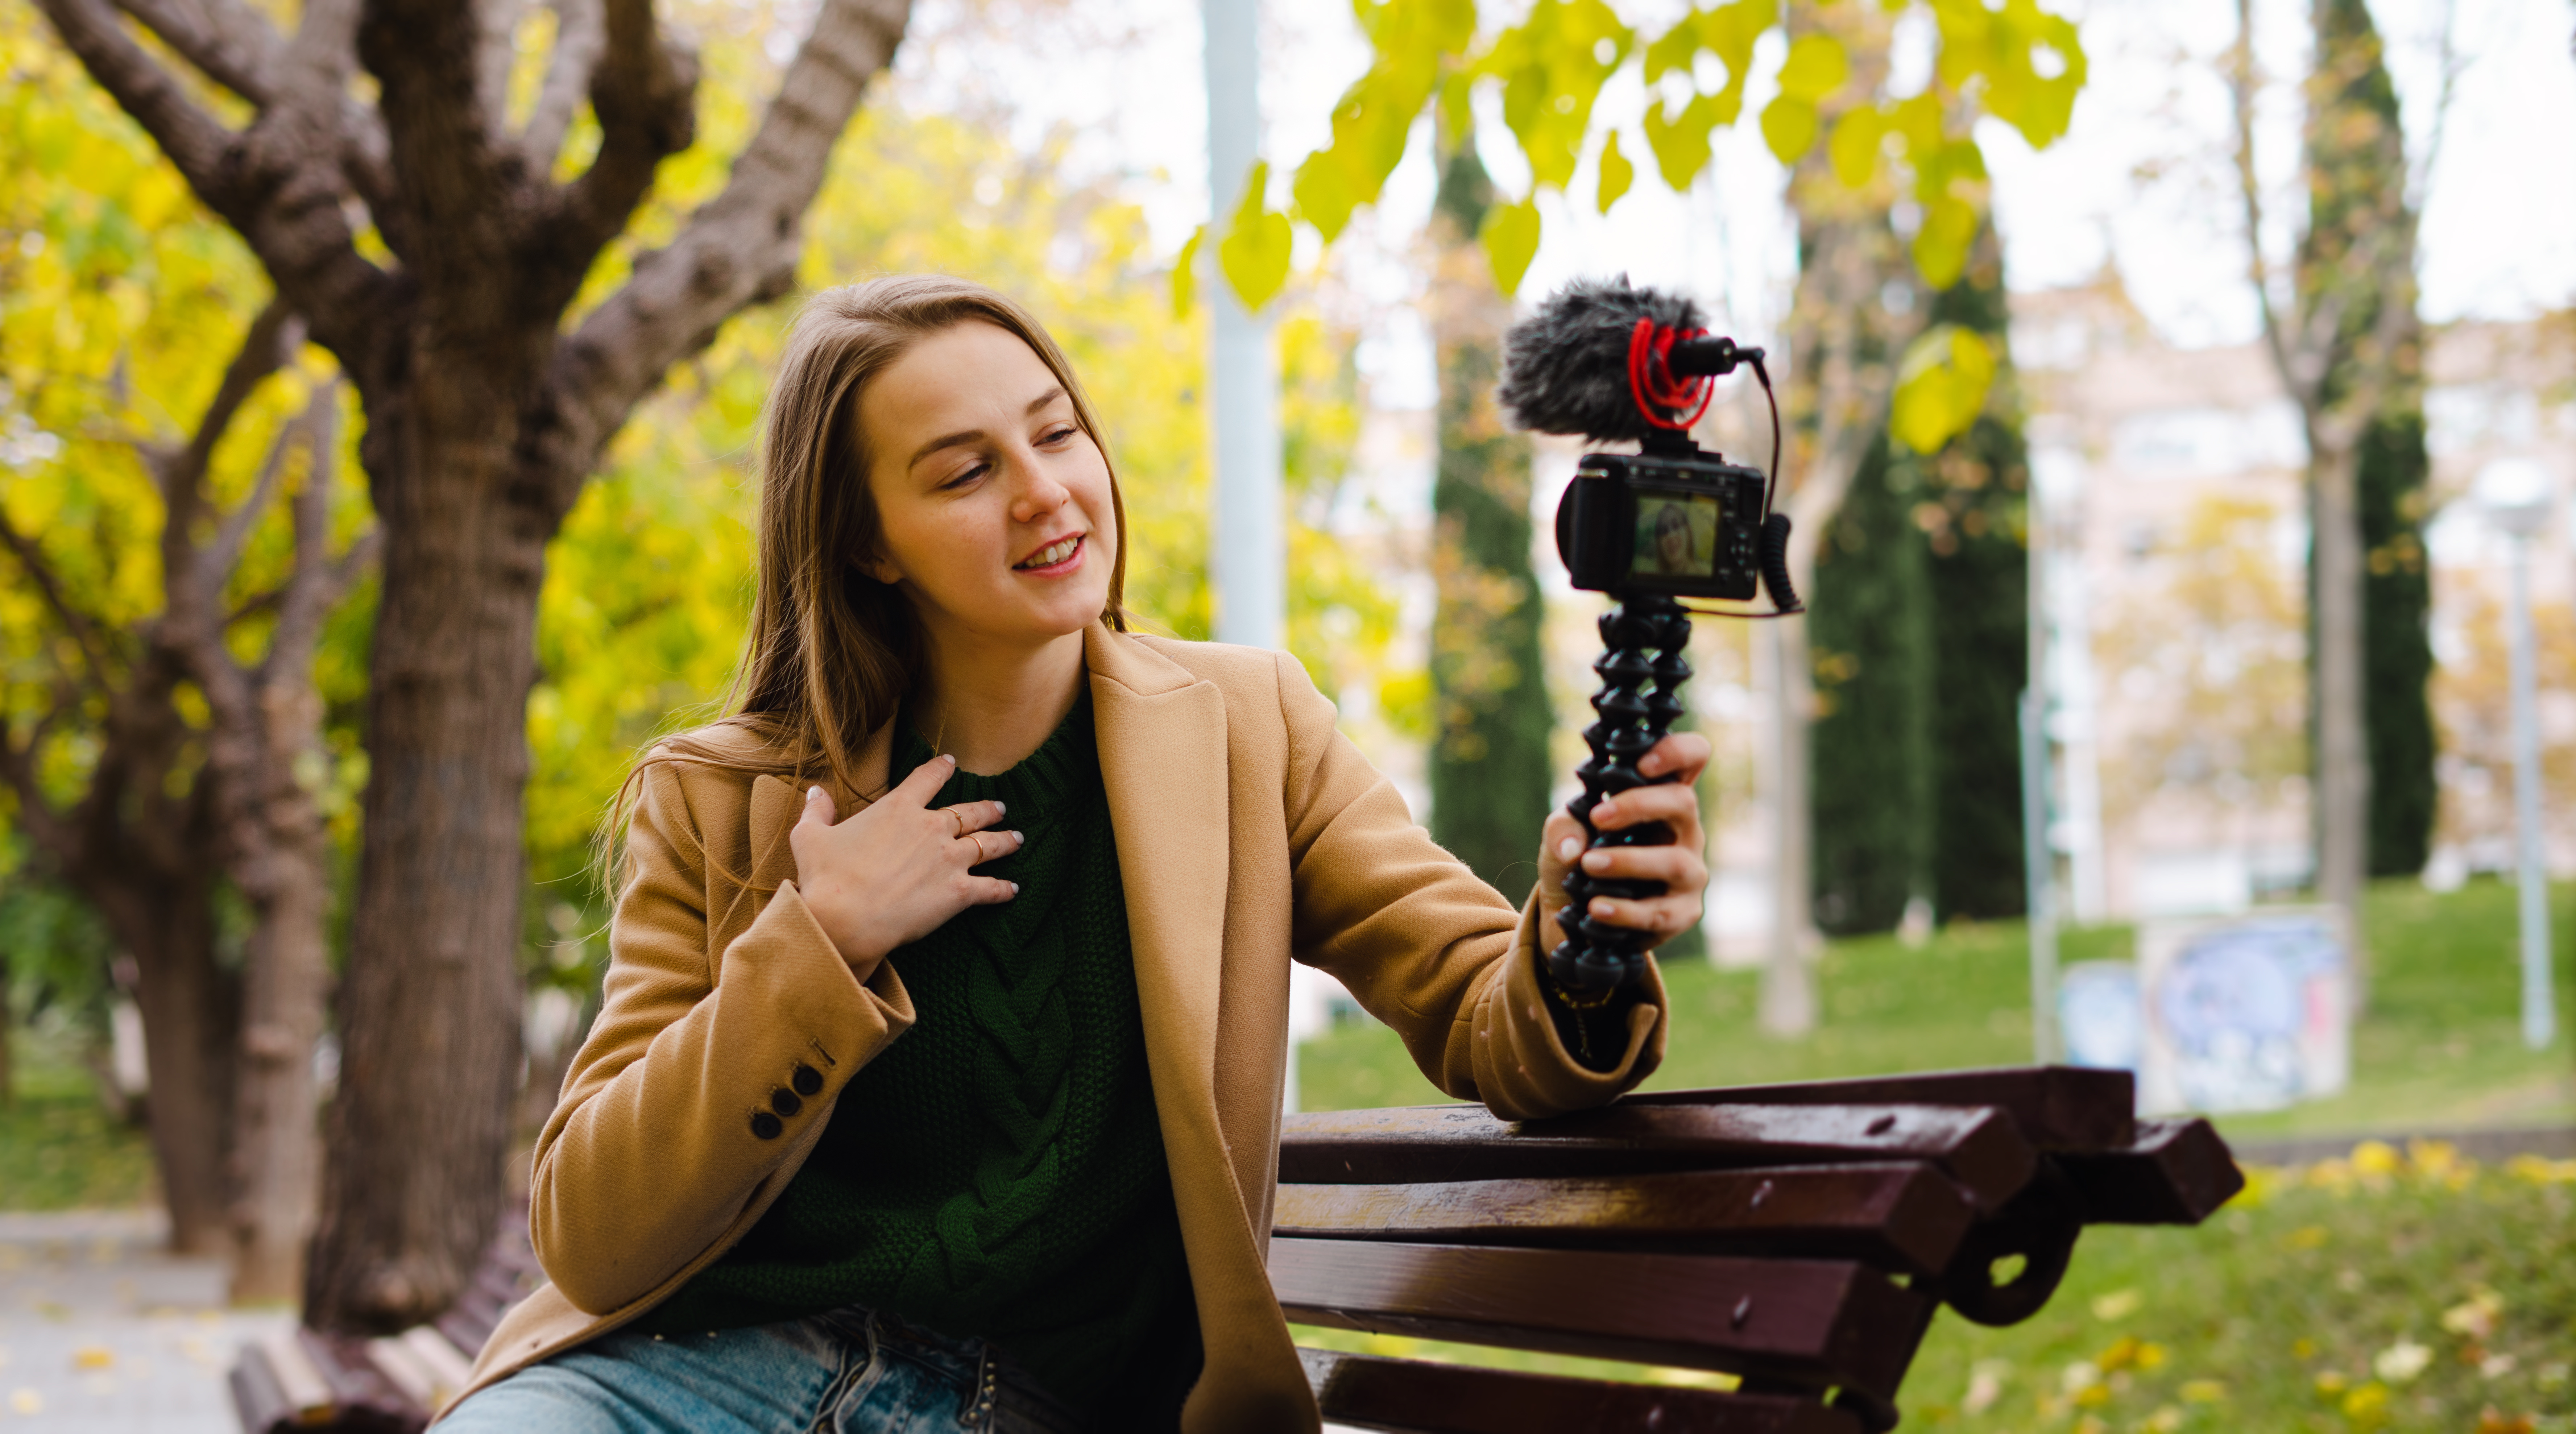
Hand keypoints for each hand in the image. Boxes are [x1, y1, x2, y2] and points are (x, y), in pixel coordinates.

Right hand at [788, 755, 1020, 982]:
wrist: (846, 918)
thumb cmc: (826, 878)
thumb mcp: (810, 837)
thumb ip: (817, 812)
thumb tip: (815, 792)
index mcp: (899, 809)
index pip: (927, 778)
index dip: (941, 769)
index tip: (951, 763)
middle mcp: (931, 828)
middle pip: (969, 812)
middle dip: (987, 808)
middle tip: (1000, 807)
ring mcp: (950, 858)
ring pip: (989, 844)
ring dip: (1005, 840)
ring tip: (1016, 838)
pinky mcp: (960, 891)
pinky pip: (991, 888)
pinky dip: (1004, 889)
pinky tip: (1014, 889)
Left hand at [1534, 731, 1711, 955]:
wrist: (1579, 912)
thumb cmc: (1580, 857)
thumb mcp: (1563, 834)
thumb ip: (1564, 827)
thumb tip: (1574, 848)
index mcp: (1662, 798)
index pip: (1692, 758)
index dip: (1676, 752)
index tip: (1641, 764)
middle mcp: (1685, 830)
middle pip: (1684, 802)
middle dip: (1639, 805)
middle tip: (1598, 817)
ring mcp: (1690, 872)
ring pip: (1674, 861)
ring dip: (1628, 861)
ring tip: (1588, 864)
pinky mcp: (1682, 913)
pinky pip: (1660, 912)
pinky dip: (1625, 910)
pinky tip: (1596, 908)